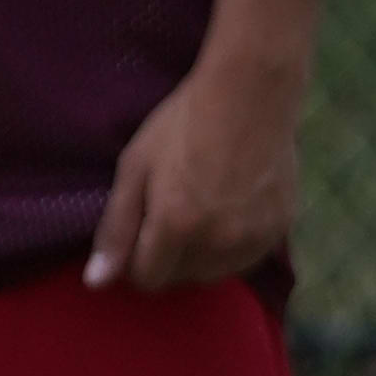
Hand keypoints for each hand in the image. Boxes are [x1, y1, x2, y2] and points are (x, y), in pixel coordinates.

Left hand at [87, 59, 303, 293]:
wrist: (250, 92)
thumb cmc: (183, 123)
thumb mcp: (136, 166)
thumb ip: (115, 228)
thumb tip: (96, 283)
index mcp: (175, 226)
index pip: (147, 279)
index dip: (137, 257)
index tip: (142, 228)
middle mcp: (217, 242)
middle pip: (180, 279)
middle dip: (169, 257)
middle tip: (173, 212)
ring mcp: (253, 237)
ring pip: (214, 274)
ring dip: (201, 255)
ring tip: (203, 211)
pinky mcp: (279, 228)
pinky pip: (247, 258)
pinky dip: (234, 245)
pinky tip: (232, 209)